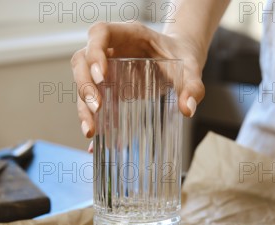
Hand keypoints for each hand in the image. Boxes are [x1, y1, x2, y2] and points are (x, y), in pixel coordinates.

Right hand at [71, 21, 205, 143]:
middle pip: (82, 60)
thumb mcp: (192, 68)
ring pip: (82, 81)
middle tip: (97, 108)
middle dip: (85, 85)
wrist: (181, 61)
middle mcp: (111, 49)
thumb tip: (187, 109)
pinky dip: (92, 119)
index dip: (95, 52)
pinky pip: (92, 100)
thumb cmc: (183, 58)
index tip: (102, 76)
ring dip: (83, 106)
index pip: (100, 33)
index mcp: (129, 34)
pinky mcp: (107, 86)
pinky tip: (95, 141)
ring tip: (91, 131)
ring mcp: (106, 67)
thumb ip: (192, 86)